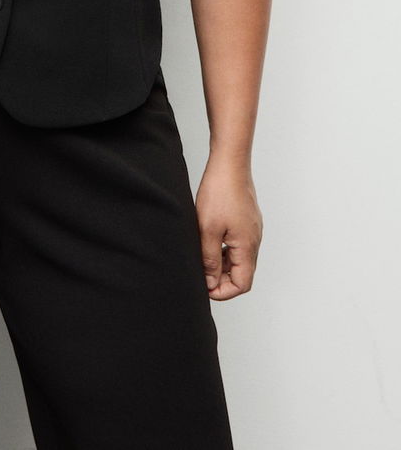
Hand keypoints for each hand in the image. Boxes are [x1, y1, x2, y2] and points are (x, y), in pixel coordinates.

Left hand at [195, 157, 261, 299]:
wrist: (230, 163)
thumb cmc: (219, 192)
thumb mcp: (207, 229)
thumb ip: (209, 259)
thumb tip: (210, 283)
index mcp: (247, 246)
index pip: (242, 284)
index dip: (223, 291)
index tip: (203, 286)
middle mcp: (254, 241)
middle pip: (242, 273)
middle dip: (221, 279)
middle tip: (200, 273)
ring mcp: (252, 230)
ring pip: (239, 259)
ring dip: (222, 264)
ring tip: (201, 257)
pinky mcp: (247, 220)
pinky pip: (238, 244)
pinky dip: (224, 250)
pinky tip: (209, 241)